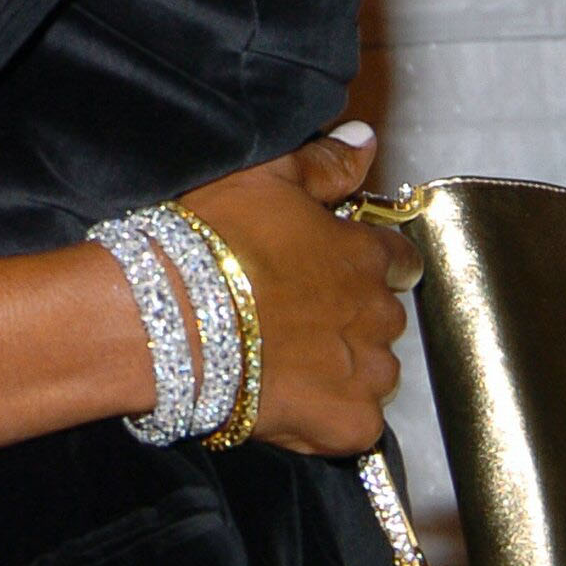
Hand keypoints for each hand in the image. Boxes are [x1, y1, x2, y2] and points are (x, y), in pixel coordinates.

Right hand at [179, 124, 417, 456]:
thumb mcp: (262, 175)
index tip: (335, 264)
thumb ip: (324, 163)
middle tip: (294, 312)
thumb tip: (364, 139)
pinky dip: (331, 416)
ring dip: (344, 365)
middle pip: (382, 317)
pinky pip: (356, 425)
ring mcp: (365, 375)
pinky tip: (290, 397)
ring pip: (374, 371)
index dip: (366, 259)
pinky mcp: (346, 426)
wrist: (168, 318)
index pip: (397, 257)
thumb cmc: (209, 241)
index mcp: (363, 255)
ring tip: (287, 358)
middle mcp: (377, 315)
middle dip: (349, 314)